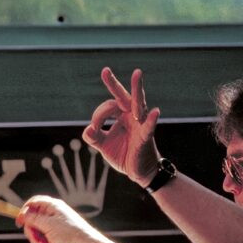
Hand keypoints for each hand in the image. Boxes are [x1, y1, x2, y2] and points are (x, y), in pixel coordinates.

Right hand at [17, 195, 98, 242]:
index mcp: (52, 207)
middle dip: (31, 230)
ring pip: (34, 232)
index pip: (34, 203)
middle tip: (34, 236)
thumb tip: (22, 214)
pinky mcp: (52, 238)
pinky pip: (39, 240)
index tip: (19, 220)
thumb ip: (32, 219)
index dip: (25, 210)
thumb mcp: (48, 223)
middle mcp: (51, 216)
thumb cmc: (70, 232)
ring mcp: (51, 227)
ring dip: (36, 240)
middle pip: (31, 219)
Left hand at [82, 67, 161, 185]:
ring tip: (137, 73)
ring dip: (137, 89)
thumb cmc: (124, 154)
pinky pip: (149, 127)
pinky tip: (155, 111)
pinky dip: (151, 119)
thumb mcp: (104, 146)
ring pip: (138, 104)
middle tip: (104, 71)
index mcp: (121, 115)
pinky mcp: (146, 137)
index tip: (95, 129)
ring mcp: (140, 124)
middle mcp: (132, 116)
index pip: (107, 107)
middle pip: (124, 96)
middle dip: (114, 84)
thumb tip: (87, 129)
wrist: (139, 171)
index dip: (98, 116)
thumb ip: (94, 137)